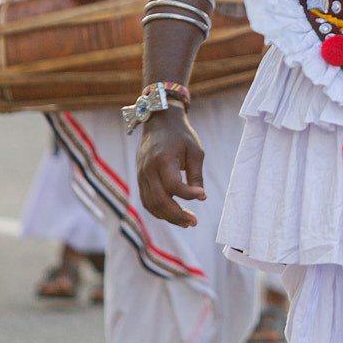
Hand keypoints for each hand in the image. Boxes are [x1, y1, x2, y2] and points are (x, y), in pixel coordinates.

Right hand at [136, 107, 205, 227]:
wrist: (159, 120)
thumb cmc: (181, 135)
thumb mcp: (195, 151)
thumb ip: (196, 175)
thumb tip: (201, 198)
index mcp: (162, 159)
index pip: (173, 185)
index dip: (189, 194)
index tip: (202, 195)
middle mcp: (148, 169)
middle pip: (160, 200)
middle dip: (177, 215)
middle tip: (194, 222)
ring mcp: (141, 175)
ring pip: (151, 204)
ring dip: (168, 217)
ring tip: (186, 222)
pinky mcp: (140, 178)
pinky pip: (147, 200)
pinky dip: (159, 211)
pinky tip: (173, 215)